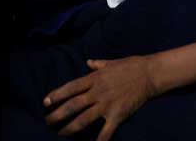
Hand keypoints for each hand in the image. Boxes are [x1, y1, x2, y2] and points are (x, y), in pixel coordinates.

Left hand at [44, 57, 158, 140]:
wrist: (149, 74)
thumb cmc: (130, 66)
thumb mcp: (111, 63)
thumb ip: (98, 65)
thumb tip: (88, 62)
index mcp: (94, 79)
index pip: (71, 87)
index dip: (57, 95)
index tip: (45, 102)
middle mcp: (97, 92)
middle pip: (73, 105)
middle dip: (58, 114)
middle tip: (47, 122)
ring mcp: (107, 104)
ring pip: (84, 119)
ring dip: (70, 128)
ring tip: (60, 134)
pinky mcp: (118, 115)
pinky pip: (106, 131)